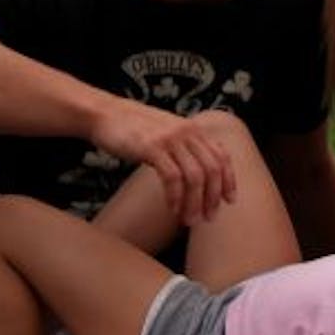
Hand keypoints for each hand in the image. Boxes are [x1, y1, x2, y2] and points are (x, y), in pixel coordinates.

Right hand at [89, 99, 236, 225]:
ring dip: (194, 202)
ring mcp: (170, 139)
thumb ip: (186, 148)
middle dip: (213, 197)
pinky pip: (172, 177)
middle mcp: (187, 133)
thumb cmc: (136, 129)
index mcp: (194, 130)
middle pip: (212, 170)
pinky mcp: (152, 147)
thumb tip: (200, 175)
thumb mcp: (168, 132)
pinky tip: (172, 209)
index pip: (222, 157)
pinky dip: (175, 197)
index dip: (229, 180)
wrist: (106, 114)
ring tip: (190, 220)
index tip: (229, 201)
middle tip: (208, 218)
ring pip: (195, 176)